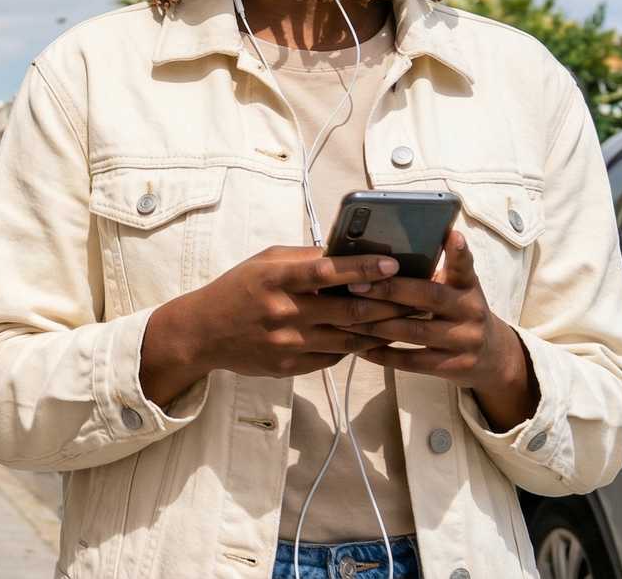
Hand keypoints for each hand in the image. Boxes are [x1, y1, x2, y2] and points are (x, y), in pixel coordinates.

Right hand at [141, 246, 411, 405]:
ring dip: (380, 330)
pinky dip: (355, 346)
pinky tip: (372, 338)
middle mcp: (284, 312)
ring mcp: (288, 344)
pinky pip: (334, 357)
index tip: (393, 263)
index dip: (363, 267)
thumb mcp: (264, 262)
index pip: (326, 271)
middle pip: (349, 311)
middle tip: (418, 297)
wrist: (203, 333)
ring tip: (407, 319)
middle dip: (389, 304)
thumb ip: (304, 259)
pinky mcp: (290, 367)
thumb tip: (347, 254)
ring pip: (349, 339)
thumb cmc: (237, 289)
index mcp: (276, 279)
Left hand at [342, 231, 538, 428]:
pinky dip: (384, 355)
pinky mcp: (455, 366)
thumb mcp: (457, 290)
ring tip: (346, 318)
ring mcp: (465, 340)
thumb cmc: (459, 312)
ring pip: (416, 331)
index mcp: (467, 287)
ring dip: (377, 326)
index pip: (464, 266)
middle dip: (390, 290)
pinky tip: (360, 348)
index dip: (458, 252)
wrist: (493, 357)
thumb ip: (434, 273)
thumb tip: (388, 252)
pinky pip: (414, 361)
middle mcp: (470, 310)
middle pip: (429, 297)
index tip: (451, 234)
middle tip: (355, 285)